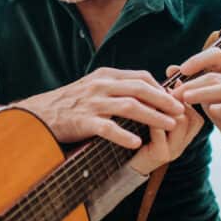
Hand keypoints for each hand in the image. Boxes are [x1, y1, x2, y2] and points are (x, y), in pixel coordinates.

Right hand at [15, 68, 185, 149]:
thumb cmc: (70, 103)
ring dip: (153, 117)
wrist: (40, 113)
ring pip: (129, 107)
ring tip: (169, 126)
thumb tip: (146, 91)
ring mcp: (92, 103)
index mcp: (105, 75)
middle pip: (140, 89)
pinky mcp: (83, 121)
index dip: (160, 87)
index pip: (140, 77)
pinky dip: (123, 135)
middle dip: (164, 100)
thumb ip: (116, 87)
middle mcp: (101, 86)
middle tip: (180, 110)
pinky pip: (108, 128)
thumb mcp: (94, 87)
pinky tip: (136, 144)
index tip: (174, 99)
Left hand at [128, 78, 203, 174]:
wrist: (122, 161)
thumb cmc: (137, 133)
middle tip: (163, 87)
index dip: (187, 95)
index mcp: (185, 132)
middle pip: (191, 115)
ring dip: (164, 108)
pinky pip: (162, 135)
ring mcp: (174, 150)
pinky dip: (152, 120)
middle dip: (176, 100)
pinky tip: (140, 110)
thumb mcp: (153, 112)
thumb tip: (172, 70)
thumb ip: (163, 97)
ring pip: (180, 123)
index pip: (196, 111)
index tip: (175, 82)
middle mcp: (183, 142)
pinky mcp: (161, 155)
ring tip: (151, 96)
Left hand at [171, 47, 220, 155]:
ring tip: (186, 99)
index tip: (181, 70)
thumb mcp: (205, 95)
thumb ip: (189, 82)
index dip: (198, 59)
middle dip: (192, 84)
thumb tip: (170, 69)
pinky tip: (212, 110)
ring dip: (204, 92)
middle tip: (174, 93)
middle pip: (214, 76)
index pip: (216, 55)